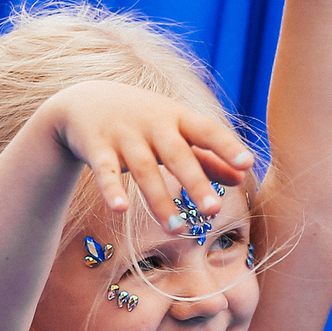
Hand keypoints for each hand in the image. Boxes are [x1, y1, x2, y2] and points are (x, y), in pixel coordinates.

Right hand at [39, 80, 254, 233]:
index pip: (207, 130)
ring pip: (144, 170)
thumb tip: (242, 178)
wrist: (84, 101)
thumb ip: (208, 156)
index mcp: (177, 118)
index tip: (247, 163)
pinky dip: (111, 189)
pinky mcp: (96, 147)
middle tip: (214, 211)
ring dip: (160, 200)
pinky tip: (120, 210)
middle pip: (177, 155)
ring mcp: (123, 135)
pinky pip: (105, 171)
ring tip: (177, 229)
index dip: (227, 146)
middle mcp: (152, 123)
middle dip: (195, 182)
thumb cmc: (142, 121)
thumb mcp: (175, 131)